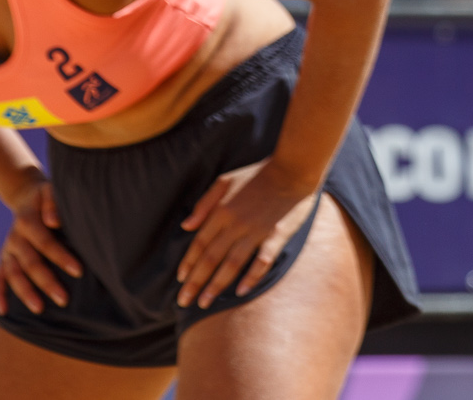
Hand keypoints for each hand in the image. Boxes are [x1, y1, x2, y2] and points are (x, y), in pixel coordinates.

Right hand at [0, 175, 82, 315]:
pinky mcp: (4, 258)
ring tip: (39, 310)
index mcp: (27, 220)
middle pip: (29, 262)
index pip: (45, 242)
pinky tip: (3, 312)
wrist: (27, 195)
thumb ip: (53, 203)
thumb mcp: (50, 191)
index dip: (61, 257)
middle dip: (46, 282)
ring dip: (24, 293)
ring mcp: (7, 249)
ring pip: (12, 274)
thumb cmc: (47, 196)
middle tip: (64, 300)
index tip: (79, 271)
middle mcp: (15, 237)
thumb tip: (54, 221)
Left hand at [175, 157, 320, 308]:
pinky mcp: (276, 236)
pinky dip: (251, 277)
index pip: (199, 243)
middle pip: (210, 258)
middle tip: (184, 302)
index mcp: (221, 210)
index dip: (188, 263)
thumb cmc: (257, 175)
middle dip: (195, 282)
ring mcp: (256, 231)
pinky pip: (261, 261)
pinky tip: (241, 291)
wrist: (292, 169)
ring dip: (216, 285)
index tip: (180, 281)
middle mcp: (235, 223)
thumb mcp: (225, 181)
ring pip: (231, 264)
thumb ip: (204, 203)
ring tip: (205, 303)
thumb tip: (186, 226)